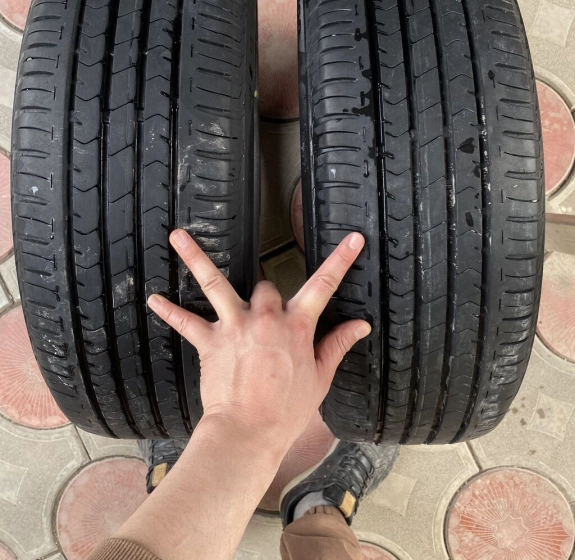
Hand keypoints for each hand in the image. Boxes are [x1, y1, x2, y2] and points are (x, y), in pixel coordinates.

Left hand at [148, 230, 369, 456]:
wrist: (248, 432)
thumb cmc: (287, 410)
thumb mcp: (321, 377)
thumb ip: (338, 344)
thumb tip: (361, 325)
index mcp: (297, 325)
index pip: (324, 285)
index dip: (341, 260)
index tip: (352, 238)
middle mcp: (266, 318)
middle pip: (267, 285)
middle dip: (267, 293)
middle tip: (266, 318)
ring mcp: (235, 326)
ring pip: (214, 282)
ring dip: (195, 257)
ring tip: (178, 235)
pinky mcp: (211, 341)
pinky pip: (186, 322)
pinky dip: (170, 312)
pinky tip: (153, 300)